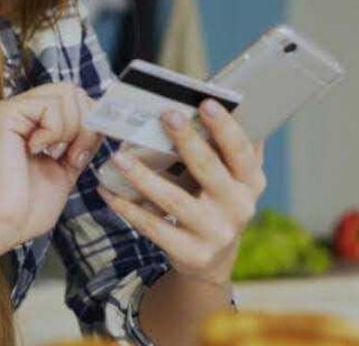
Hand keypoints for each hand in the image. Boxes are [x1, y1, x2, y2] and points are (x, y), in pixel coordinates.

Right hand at [0, 82, 103, 260]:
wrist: (4, 223)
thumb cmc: (29, 206)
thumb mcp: (68, 167)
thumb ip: (82, 141)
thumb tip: (103, 119)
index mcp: (34, 121)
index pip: (75, 97)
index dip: (91, 119)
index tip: (84, 151)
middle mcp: (22, 109)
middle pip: (73, 90)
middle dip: (85, 123)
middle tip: (73, 155)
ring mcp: (12, 109)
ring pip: (66, 94)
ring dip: (72, 129)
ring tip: (56, 155)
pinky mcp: (4, 113)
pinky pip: (49, 107)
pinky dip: (55, 130)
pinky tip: (36, 150)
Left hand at [97, 98, 266, 285]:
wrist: (213, 260)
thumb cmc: (216, 201)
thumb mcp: (232, 179)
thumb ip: (228, 147)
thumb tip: (218, 99)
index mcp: (250, 182)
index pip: (241, 151)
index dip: (225, 127)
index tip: (206, 102)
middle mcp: (239, 207)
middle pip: (208, 169)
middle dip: (186, 140)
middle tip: (165, 115)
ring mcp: (216, 233)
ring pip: (175, 200)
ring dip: (144, 176)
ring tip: (119, 156)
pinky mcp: (191, 253)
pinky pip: (154, 227)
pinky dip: (128, 208)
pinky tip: (108, 191)